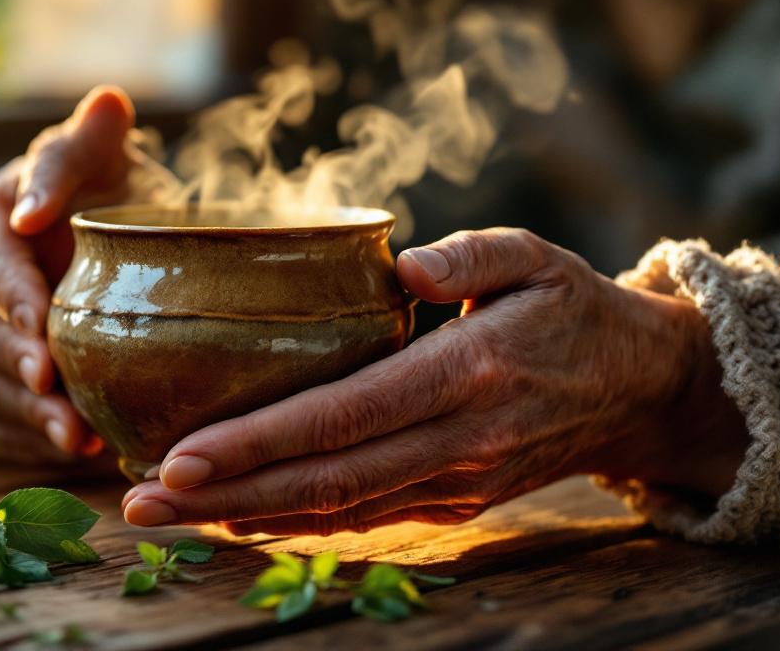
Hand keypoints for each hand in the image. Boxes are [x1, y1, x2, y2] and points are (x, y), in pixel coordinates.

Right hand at [0, 86, 146, 461]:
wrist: (103, 252)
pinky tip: (78, 447)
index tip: (41, 316)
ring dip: (17, 408)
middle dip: (7, 353)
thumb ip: (98, 133)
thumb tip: (108, 103)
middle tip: (48, 380)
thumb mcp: (103, 158)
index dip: (8, 285)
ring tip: (71, 432)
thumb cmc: (100, 196)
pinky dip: (26, 433)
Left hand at [122, 228, 748, 532]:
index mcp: (466, 374)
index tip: (181, 454)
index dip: (258, 442)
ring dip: (243, 519)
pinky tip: (234, 520)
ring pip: (334, 513)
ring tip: (164, 515)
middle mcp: (456, 443)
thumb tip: (404, 266)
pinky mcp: (454, 502)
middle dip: (223, 497)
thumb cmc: (572, 308)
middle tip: (139, 501)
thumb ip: (472, 254)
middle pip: (321, 482)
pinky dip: (292, 525)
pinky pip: (361, 520)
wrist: (639, 388)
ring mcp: (456, 483)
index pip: (342, 417)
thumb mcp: (536, 256)